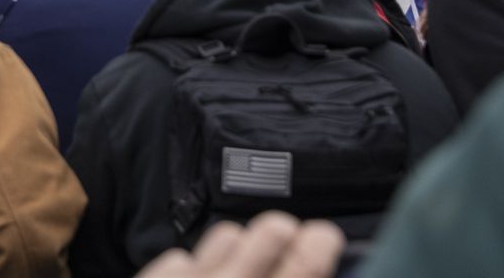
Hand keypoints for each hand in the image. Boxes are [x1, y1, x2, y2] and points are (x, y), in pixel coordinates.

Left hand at [136, 213, 344, 277]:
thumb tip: (323, 260)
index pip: (307, 264)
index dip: (322, 242)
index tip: (323, 233)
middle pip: (271, 231)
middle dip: (280, 231)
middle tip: (281, 242)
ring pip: (227, 234)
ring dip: (234, 250)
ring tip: (234, 271)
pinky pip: (180, 257)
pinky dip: (189, 271)